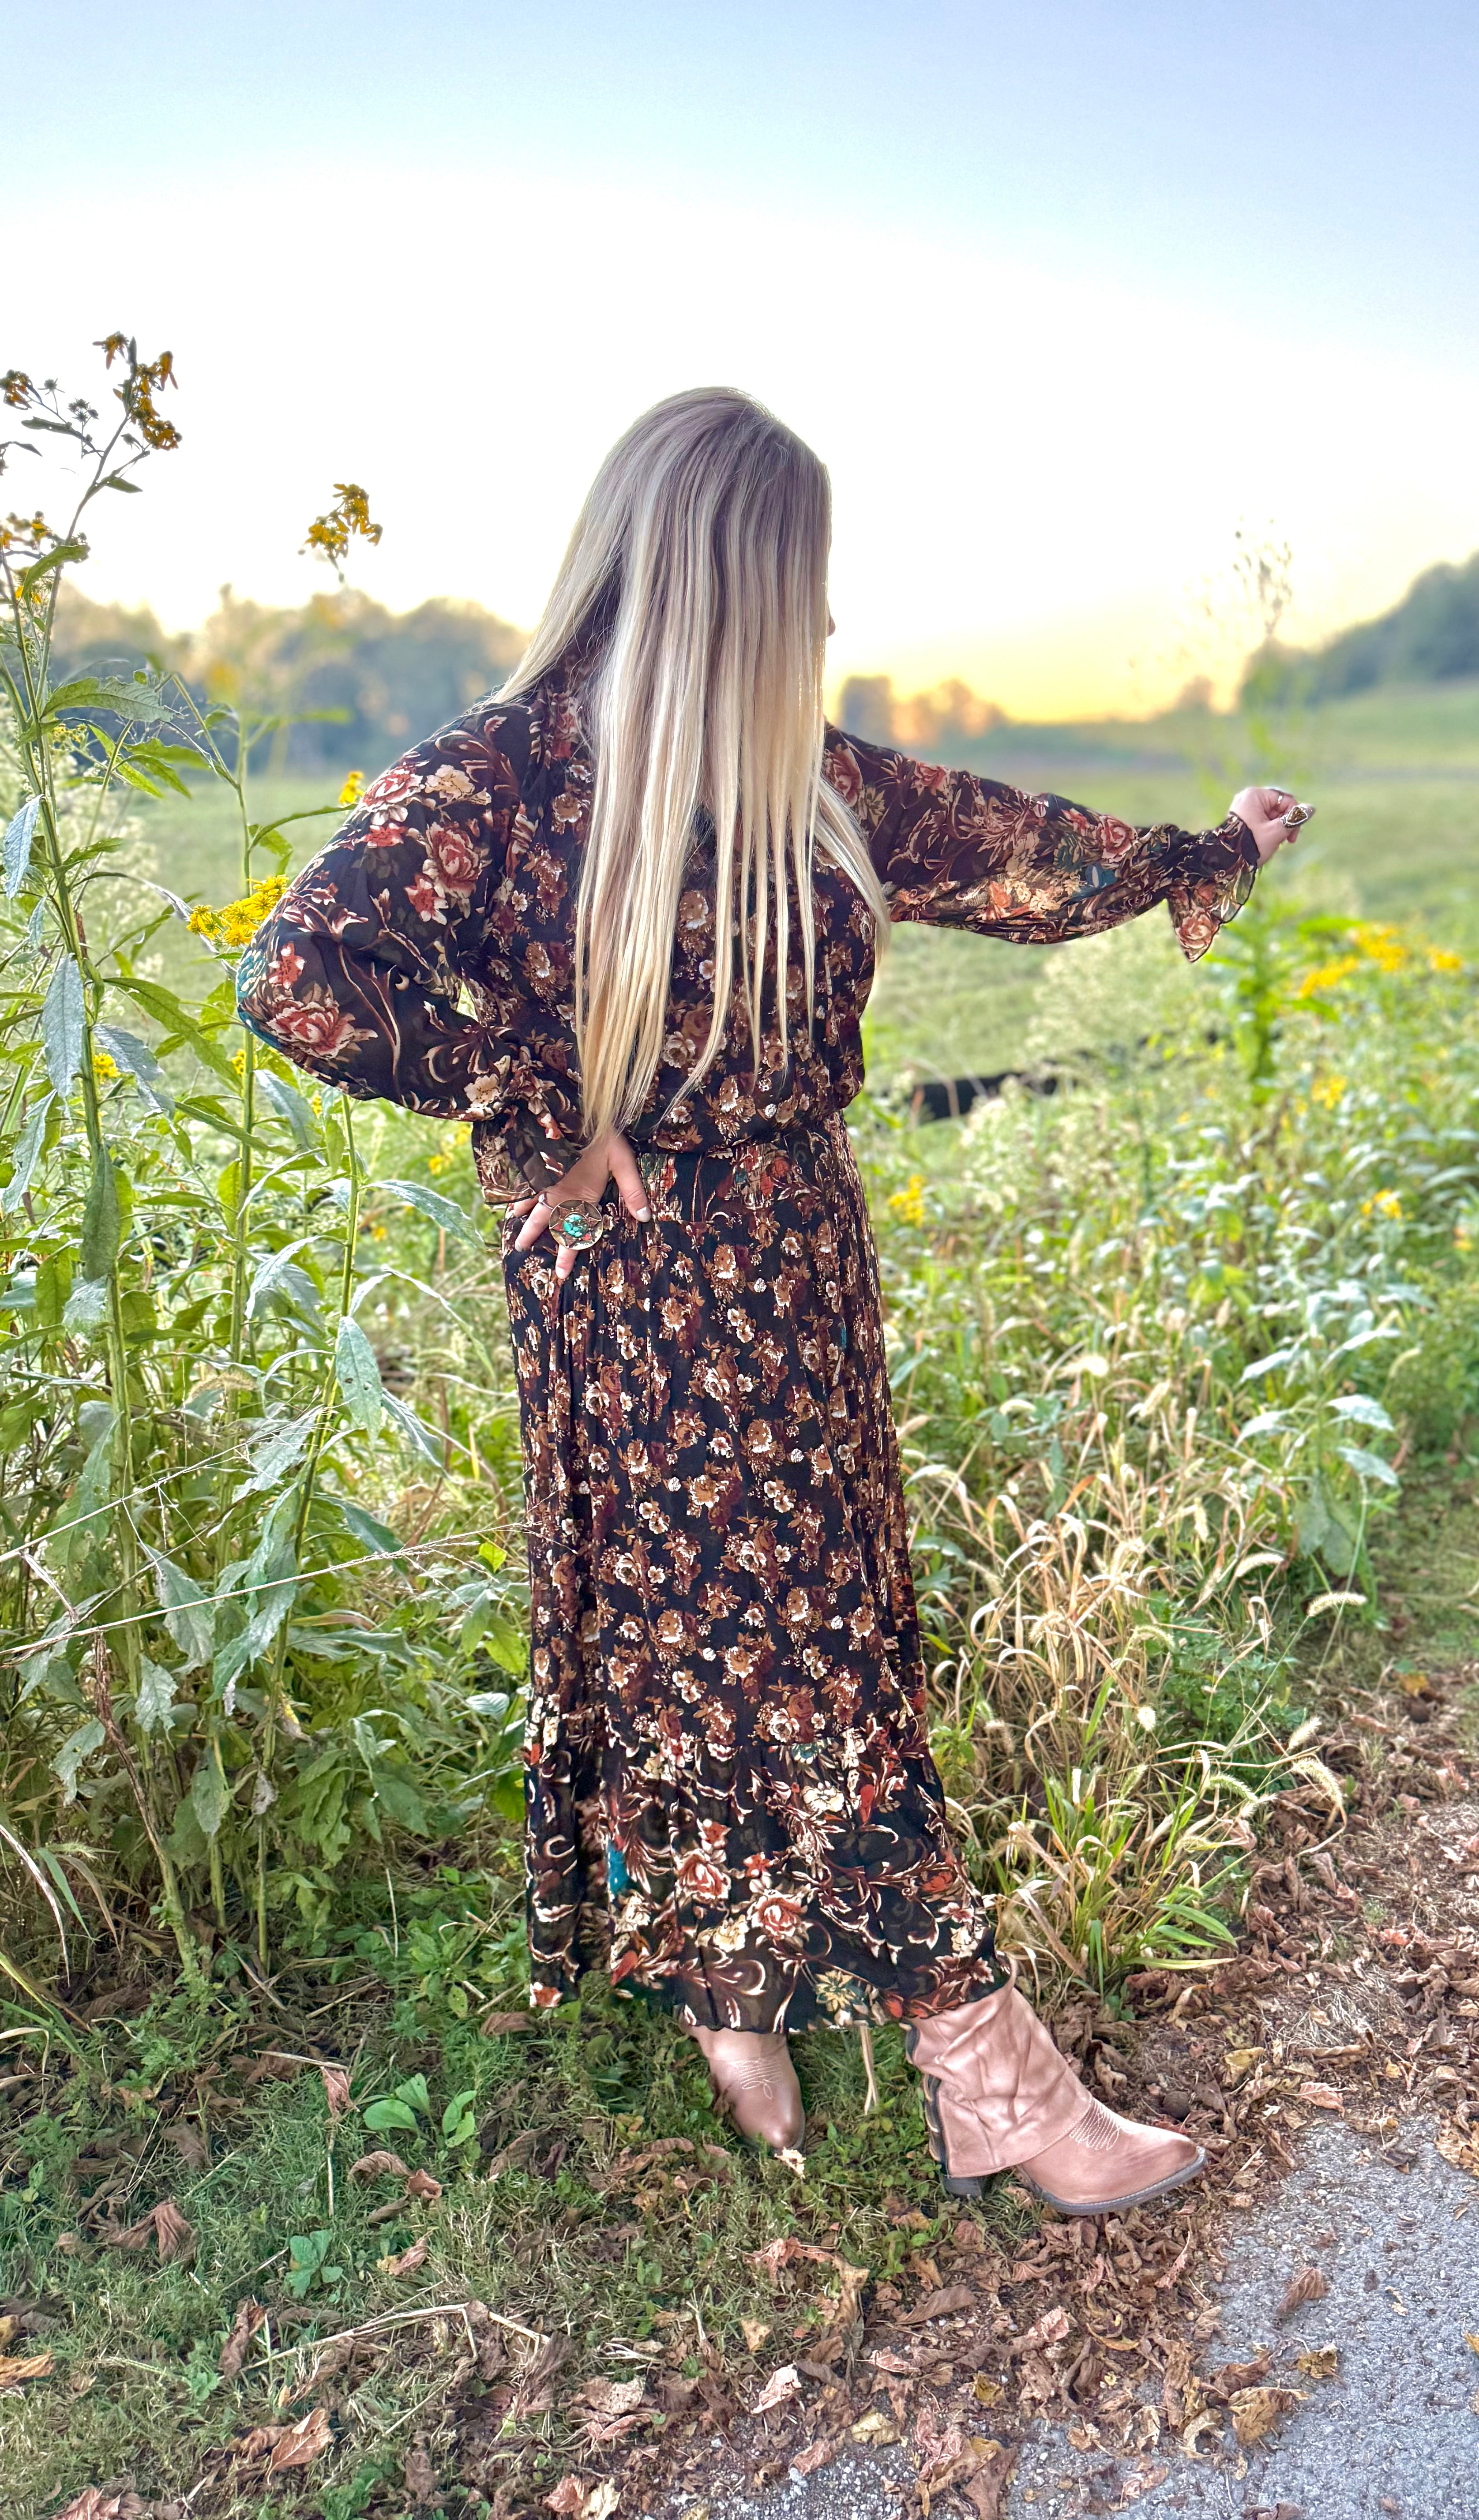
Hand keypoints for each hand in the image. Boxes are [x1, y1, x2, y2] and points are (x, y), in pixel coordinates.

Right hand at [510, 1129, 649, 1279]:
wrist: (579, 1108)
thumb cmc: (604, 1135)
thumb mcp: (624, 1161)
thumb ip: (633, 1190)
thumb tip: (644, 1217)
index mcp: (580, 1194)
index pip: (572, 1232)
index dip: (567, 1254)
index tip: (560, 1274)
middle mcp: (560, 1190)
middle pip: (545, 1220)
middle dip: (532, 1236)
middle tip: (519, 1250)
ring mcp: (548, 1178)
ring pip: (532, 1203)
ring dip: (522, 1217)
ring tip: (512, 1231)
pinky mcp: (542, 1165)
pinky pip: (526, 1186)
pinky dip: (517, 1195)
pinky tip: (511, 1202)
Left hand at [1230, 784, 1311, 864]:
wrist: (1224, 861)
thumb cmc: (1250, 845)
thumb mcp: (1276, 832)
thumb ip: (1294, 819)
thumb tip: (1310, 808)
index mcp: (1255, 795)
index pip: (1285, 800)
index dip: (1294, 816)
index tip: (1293, 836)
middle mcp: (1247, 798)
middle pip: (1278, 807)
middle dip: (1284, 824)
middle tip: (1285, 841)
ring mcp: (1242, 808)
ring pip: (1270, 815)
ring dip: (1276, 829)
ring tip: (1274, 843)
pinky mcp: (1240, 819)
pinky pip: (1260, 821)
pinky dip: (1267, 830)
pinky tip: (1266, 842)